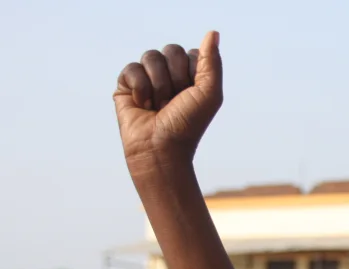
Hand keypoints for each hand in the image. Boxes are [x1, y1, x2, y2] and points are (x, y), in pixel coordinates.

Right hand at [113, 32, 222, 172]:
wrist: (161, 148)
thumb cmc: (188, 124)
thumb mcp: (210, 93)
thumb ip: (212, 61)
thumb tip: (212, 32)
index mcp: (191, 75)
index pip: (192, 53)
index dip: (193, 73)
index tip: (192, 95)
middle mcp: (170, 74)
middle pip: (171, 50)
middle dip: (176, 77)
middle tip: (175, 101)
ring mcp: (148, 78)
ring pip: (151, 56)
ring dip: (158, 85)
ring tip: (159, 106)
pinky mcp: (126, 84)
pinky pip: (131, 68)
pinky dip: (140, 88)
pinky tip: (143, 105)